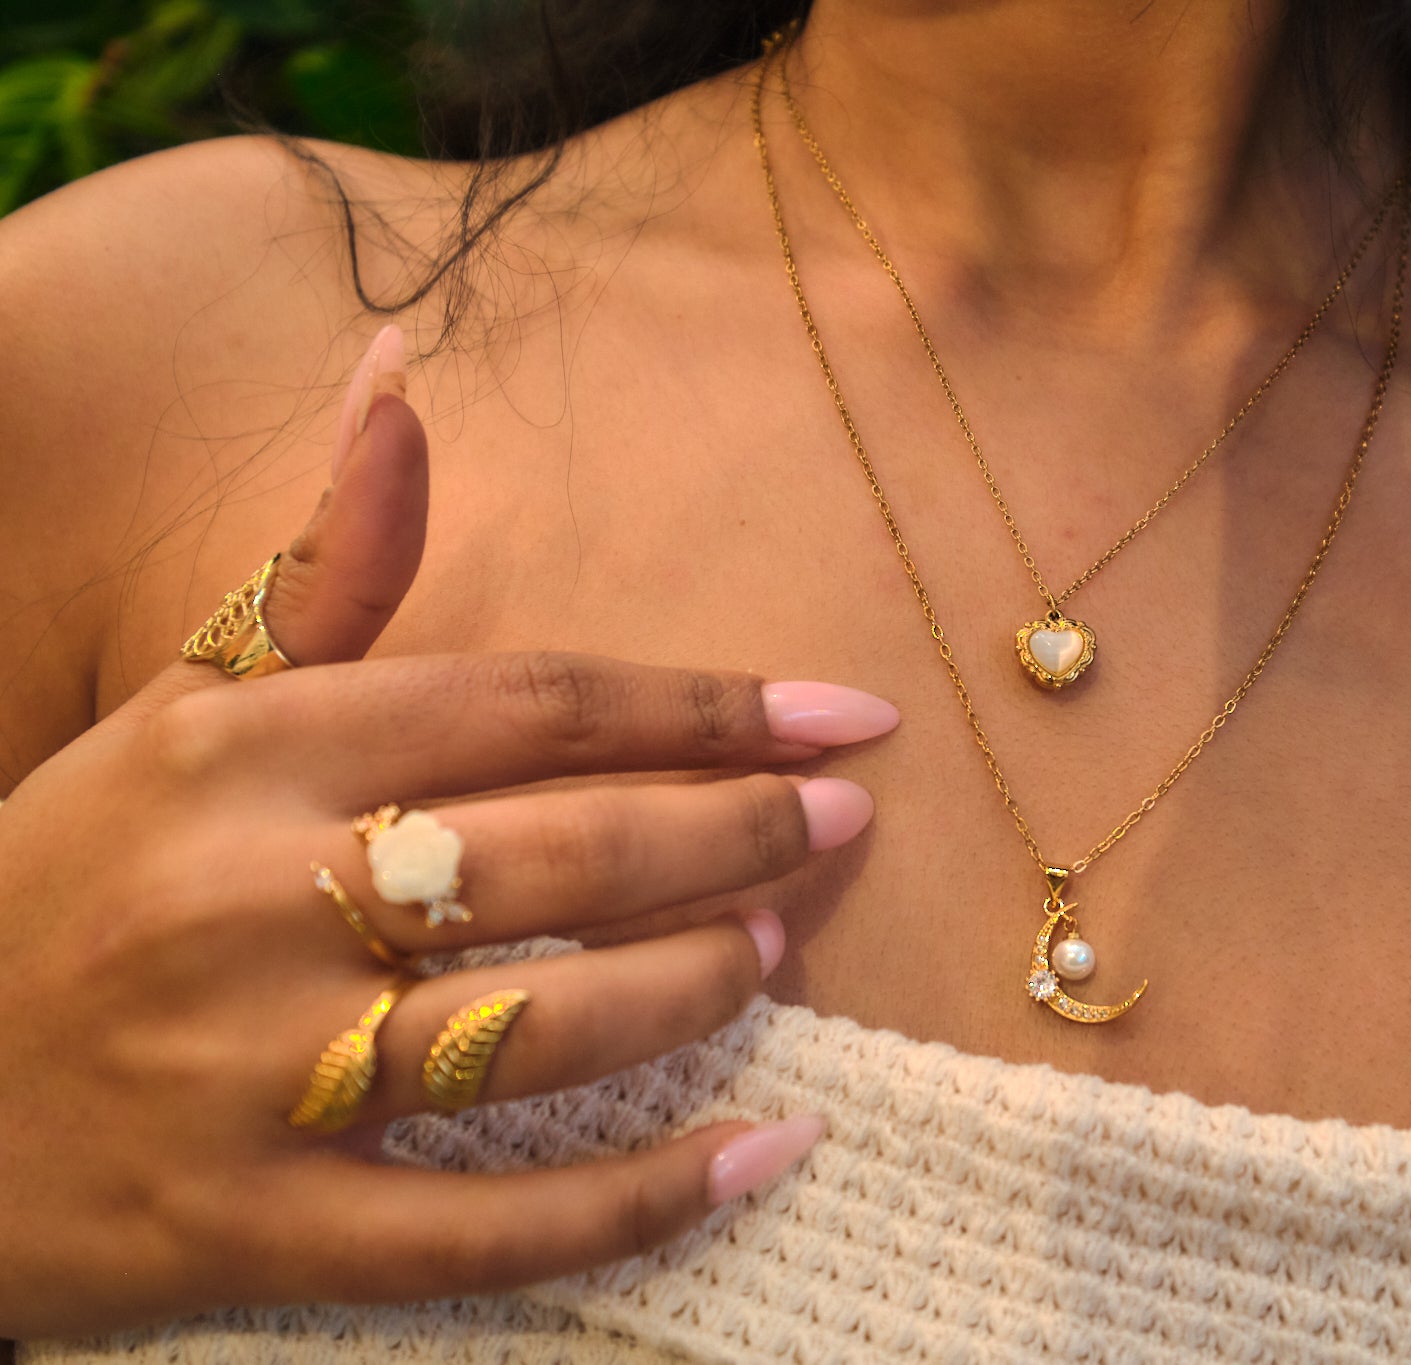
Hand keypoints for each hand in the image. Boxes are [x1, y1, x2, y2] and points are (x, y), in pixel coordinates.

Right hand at [0, 326, 895, 1336]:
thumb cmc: (68, 882)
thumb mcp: (184, 710)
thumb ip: (325, 565)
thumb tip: (403, 368)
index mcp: (248, 752)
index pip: (534, 702)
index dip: (711, 705)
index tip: (845, 713)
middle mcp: (253, 899)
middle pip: (571, 849)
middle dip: (743, 831)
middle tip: (846, 821)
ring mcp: (255, 1075)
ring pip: (551, 1026)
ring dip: (701, 981)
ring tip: (778, 948)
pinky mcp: (255, 1226)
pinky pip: (490, 1229)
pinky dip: (645, 1198)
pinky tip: (766, 1151)